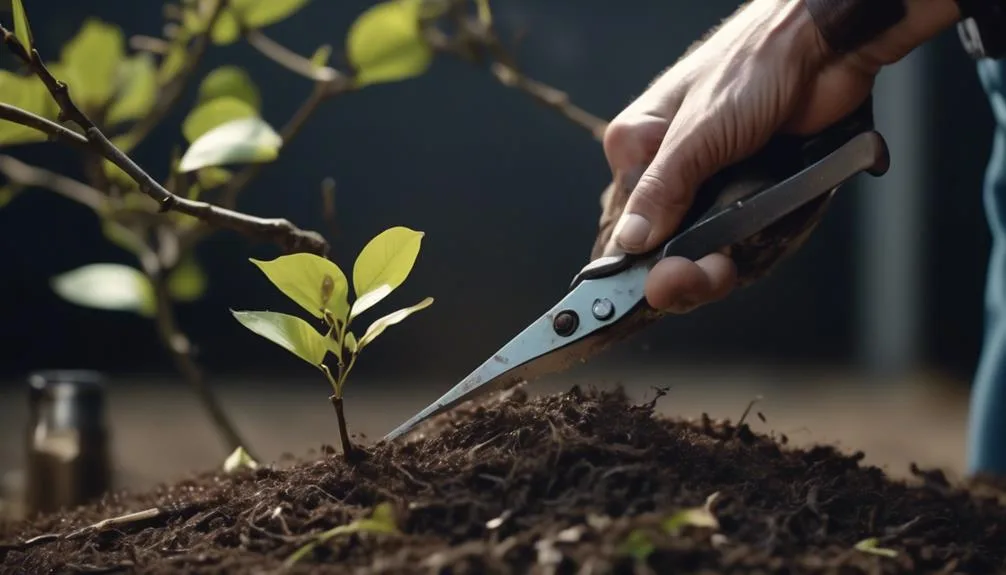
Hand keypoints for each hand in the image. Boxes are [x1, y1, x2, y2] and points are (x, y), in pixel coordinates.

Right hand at [596, 0, 956, 313]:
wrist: (828, 48)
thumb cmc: (757, 62)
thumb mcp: (700, 130)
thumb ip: (664, 189)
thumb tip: (631, 240)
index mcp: (639, 146)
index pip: (626, 224)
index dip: (640, 264)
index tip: (654, 290)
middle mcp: (670, 167)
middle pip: (666, 244)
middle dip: (687, 270)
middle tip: (711, 276)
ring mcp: (711, 182)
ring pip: (705, 247)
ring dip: (720, 264)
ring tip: (726, 268)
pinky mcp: (750, 189)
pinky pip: (743, 237)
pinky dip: (750, 249)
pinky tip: (751, 248)